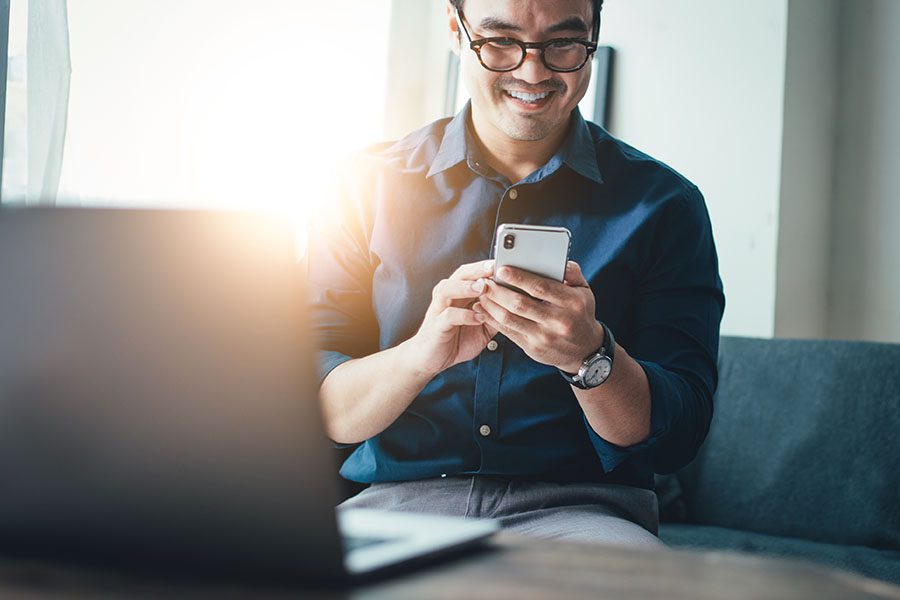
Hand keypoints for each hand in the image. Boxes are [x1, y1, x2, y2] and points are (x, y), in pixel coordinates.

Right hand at [406, 260, 498, 376]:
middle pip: (460, 274)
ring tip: (483, 287)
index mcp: (458, 294)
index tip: (507, 263)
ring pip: (448, 288)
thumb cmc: (455, 339)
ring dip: (466, 286)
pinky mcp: (436, 326)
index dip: (488, 267)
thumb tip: (516, 306)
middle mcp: (447, 297)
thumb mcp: (482, 327)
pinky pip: (449, 315)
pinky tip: (478, 317)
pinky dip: (464, 315)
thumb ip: (495, 315)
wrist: (429, 359)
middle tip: (495, 266)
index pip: (473, 273)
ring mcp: (439, 309)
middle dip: (478, 269)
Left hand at [473, 261, 603, 372]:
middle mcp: (558, 321)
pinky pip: (508, 332)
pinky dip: (492, 319)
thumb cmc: (580, 313)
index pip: (541, 288)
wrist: (584, 350)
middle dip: (498, 291)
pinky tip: (484, 309)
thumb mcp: (584, 291)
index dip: (518, 278)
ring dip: (491, 305)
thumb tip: (558, 260)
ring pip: (510, 319)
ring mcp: (544, 337)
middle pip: (520, 304)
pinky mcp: (533, 348)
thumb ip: (572, 273)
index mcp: (571, 303)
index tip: (501, 269)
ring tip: (481, 293)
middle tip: (484, 281)